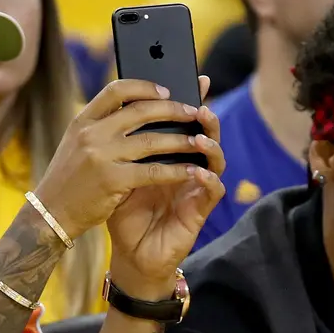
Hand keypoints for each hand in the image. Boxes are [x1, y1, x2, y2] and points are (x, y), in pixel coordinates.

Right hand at [33, 77, 220, 246]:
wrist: (51, 214)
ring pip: (152, 141)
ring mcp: (101, 156)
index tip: (166, 90)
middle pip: (141, 111)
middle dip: (173, 109)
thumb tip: (140, 110)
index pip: (116, 90)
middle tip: (194, 112)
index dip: (145, 87)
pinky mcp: (113, 181)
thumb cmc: (69, 179)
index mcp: (82, 120)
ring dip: (180, 140)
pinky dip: (175, 170)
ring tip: (199, 140)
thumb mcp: (77, 144)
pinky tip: (190, 170)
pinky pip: (154, 171)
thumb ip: (102, 127)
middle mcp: (91, 134)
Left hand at [107, 75, 224, 296]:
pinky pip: (213, 190)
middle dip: (204, 116)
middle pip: (204, 133)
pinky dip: (208, 178)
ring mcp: (195, 187)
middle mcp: (186, 166)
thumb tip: (117, 108)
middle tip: (198, 105)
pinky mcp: (200, 210)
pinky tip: (197, 171)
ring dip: (210, 145)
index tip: (195, 78)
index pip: (183, 121)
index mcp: (168, 154)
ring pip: (216, 158)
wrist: (130, 254)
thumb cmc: (124, 213)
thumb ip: (122, 145)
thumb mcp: (117, 173)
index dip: (191, 99)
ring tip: (200, 137)